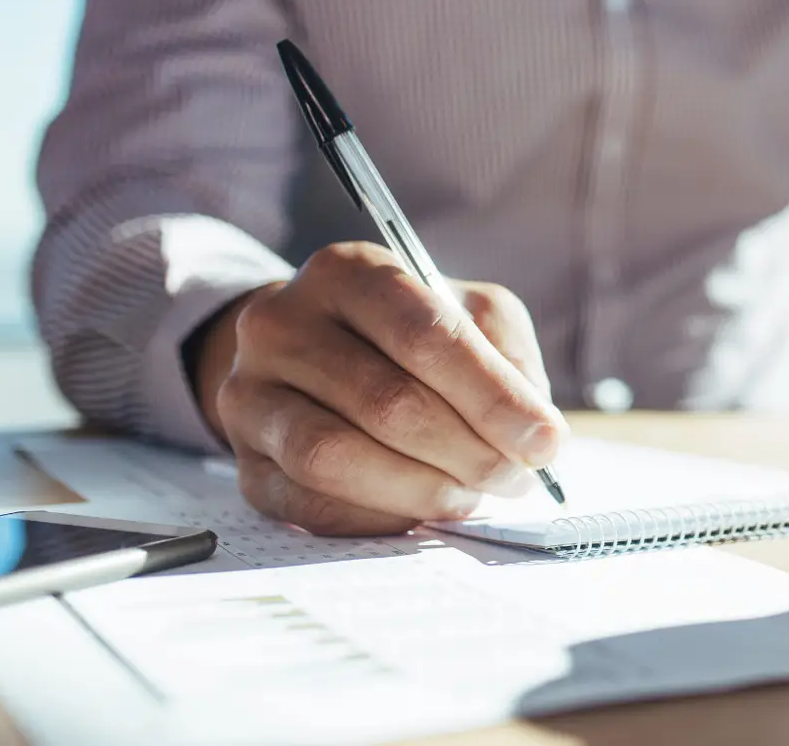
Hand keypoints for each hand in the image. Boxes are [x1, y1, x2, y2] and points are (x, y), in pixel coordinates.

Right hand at [191, 242, 567, 535]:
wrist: (315, 360)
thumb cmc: (411, 338)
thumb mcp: (470, 315)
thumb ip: (509, 360)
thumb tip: (535, 434)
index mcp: (348, 272)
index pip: (425, 333)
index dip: (493, 396)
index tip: (544, 442)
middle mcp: (282, 323)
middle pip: (386, 401)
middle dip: (468, 451)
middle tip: (515, 478)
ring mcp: (250, 394)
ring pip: (335, 456)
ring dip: (422, 489)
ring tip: (471, 496)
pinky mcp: (245, 463)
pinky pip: (310, 503)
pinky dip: (379, 516)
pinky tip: (420, 511)